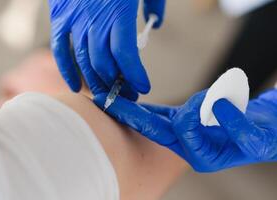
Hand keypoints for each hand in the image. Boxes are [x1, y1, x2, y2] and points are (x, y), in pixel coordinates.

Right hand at [48, 0, 165, 98]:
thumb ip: (154, 4)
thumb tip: (153, 25)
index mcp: (119, 11)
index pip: (125, 55)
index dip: (134, 75)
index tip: (143, 87)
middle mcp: (95, 19)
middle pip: (104, 64)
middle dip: (117, 84)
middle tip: (127, 94)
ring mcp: (74, 20)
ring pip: (84, 61)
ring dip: (97, 82)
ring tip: (109, 94)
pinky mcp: (60, 17)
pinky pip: (61, 50)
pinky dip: (67, 70)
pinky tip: (77, 86)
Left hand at [94, 89, 276, 171]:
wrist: (261, 132)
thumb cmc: (261, 137)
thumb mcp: (256, 136)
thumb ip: (237, 124)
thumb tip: (213, 104)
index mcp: (201, 156)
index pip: (184, 131)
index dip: (191, 113)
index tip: (210, 99)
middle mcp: (185, 147)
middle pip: (153, 130)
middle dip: (129, 115)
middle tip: (104, 102)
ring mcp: (180, 135)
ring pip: (151, 121)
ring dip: (130, 109)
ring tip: (107, 97)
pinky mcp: (180, 122)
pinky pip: (158, 114)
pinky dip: (143, 107)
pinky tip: (126, 100)